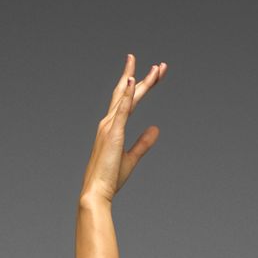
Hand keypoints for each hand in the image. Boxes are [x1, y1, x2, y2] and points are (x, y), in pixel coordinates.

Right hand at [80, 52, 164, 203]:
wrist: (96, 191)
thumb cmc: (110, 178)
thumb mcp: (131, 158)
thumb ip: (143, 142)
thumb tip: (156, 128)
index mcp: (112, 127)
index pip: (129, 100)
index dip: (142, 86)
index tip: (155, 74)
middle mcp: (108, 122)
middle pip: (128, 93)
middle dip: (144, 78)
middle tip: (160, 66)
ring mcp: (109, 126)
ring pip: (127, 97)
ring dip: (141, 81)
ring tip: (156, 69)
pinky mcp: (113, 134)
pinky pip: (122, 110)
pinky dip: (128, 95)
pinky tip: (133, 80)